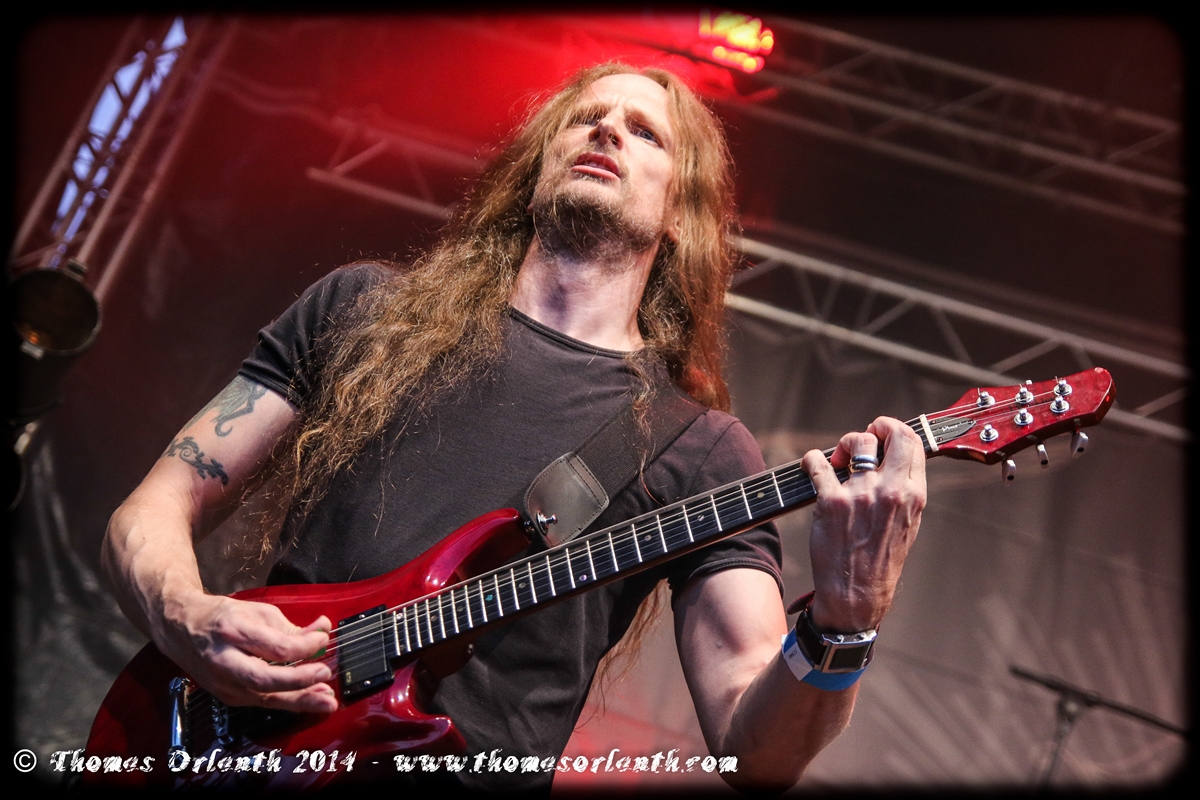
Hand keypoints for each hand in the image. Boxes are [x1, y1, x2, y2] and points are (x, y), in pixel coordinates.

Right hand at [157, 591, 337, 711]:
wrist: (180, 628)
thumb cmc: (221, 617)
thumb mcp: (256, 611)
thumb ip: (289, 626)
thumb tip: (322, 632)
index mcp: (232, 631)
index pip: (274, 646)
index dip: (304, 646)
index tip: (324, 639)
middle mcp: (223, 661)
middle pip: (264, 679)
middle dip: (299, 681)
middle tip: (325, 675)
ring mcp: (222, 683)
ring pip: (264, 697)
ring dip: (300, 700)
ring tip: (327, 700)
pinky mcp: (227, 697)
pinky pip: (262, 702)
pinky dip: (288, 702)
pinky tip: (309, 699)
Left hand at [801, 416, 926, 632]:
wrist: (857, 596)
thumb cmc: (881, 561)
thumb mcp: (908, 524)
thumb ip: (904, 491)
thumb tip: (891, 458)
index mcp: (914, 495)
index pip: (913, 442)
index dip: (895, 430)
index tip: (882, 434)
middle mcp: (891, 490)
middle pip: (891, 432)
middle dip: (875, 426)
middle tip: (862, 437)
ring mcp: (861, 494)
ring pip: (855, 441)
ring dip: (843, 444)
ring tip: (836, 461)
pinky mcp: (831, 502)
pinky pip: (817, 462)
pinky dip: (811, 459)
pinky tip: (811, 466)